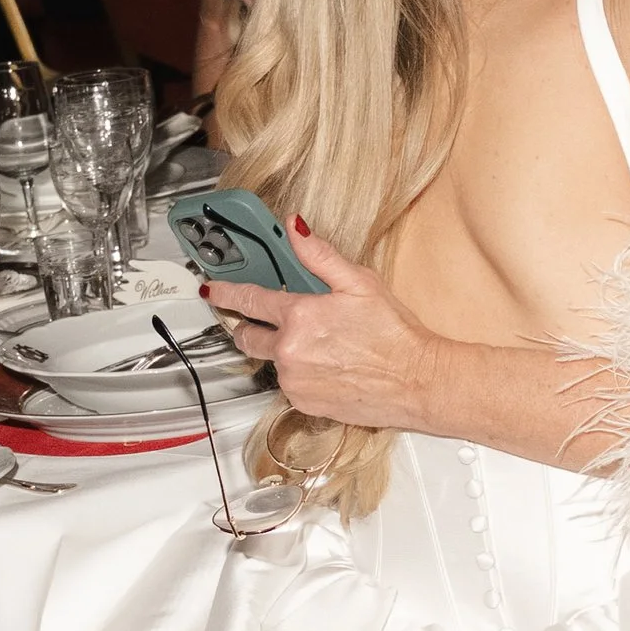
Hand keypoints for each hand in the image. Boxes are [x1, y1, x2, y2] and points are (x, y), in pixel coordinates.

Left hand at [203, 219, 443, 428]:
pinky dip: (300, 375)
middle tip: (265, 321)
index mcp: (300, 316)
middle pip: (246, 338)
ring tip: (320, 348)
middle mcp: (289, 352)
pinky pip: (289, 386)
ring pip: (271, 363)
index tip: (212, 289)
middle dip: (248, 327)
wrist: (417, 381)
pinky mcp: (304, 403)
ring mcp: (294, 381)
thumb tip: (295, 227)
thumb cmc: (395, 334)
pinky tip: (328, 367)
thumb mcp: (360, 283)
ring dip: (282, 352)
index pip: (248, 300)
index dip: (225, 292)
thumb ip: (320, 256)